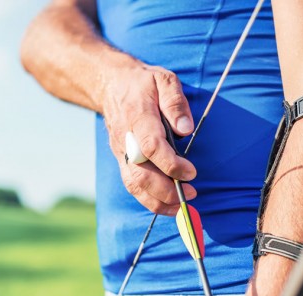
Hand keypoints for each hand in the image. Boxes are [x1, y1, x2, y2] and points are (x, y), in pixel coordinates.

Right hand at [100, 62, 197, 214]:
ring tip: (182, 207)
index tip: (192, 173)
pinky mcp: (122, 161)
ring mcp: (121, 152)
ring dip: (158, 201)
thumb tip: (186, 129)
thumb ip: (175, 103)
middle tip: (192, 195)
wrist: (110, 85)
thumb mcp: (164, 80)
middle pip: (141, 174)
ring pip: (134, 185)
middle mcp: (126, 139)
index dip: (171, 165)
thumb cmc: (142, 83)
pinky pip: (132, 185)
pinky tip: (168, 204)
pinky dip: (150, 200)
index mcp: (138, 117)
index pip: (151, 147)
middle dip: (166, 190)